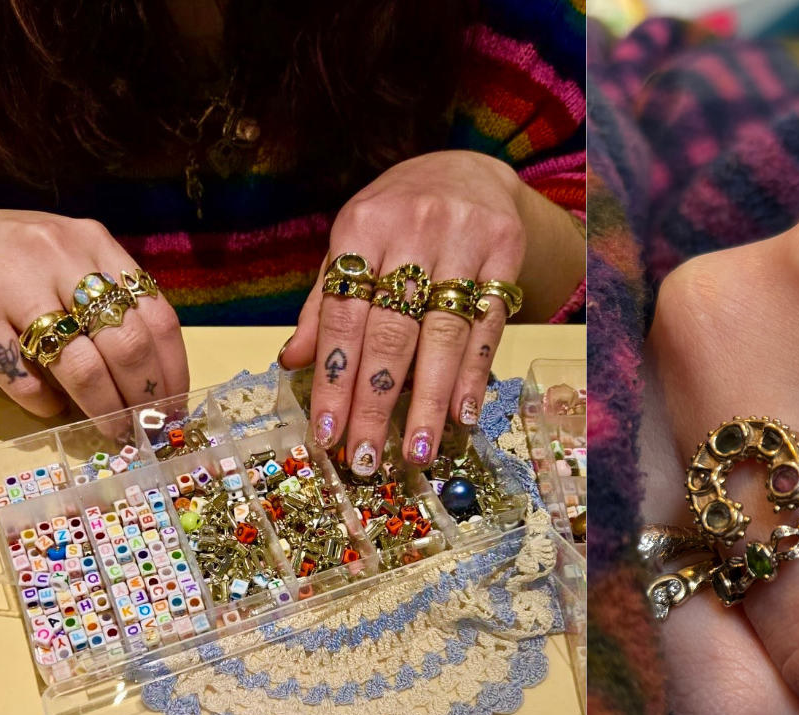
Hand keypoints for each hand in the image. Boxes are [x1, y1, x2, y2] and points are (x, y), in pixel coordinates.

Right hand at [0, 206, 189, 417]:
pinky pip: (22, 379)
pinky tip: (47, 406)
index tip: (175, 403)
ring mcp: (12, 286)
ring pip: (81, 367)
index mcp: (88, 241)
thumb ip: (99, 291)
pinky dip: (42, 403)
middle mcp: (56, 257)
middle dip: (144, 397)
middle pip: (125, 344)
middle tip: (146, 426)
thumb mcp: (58, 251)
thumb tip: (144, 363)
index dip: (172, 368)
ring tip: (110, 429)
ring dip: (102, 409)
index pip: (154, 313)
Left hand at [279, 151, 524, 472]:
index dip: (334, 378)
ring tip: (417, 452)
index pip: (344, 316)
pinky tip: (462, 414)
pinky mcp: (505, 255)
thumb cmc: (396, 217)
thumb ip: (324, 302)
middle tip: (365, 458)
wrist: (467, 172)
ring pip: (443, 336)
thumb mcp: (351, 243)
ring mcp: (464, 242)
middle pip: (391, 333)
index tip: (327, 431)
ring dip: (430, 401)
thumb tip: (294, 361)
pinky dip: (474, 374)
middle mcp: (413, 231)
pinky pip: (487, 327)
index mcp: (363, 226)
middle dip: (376, 403)